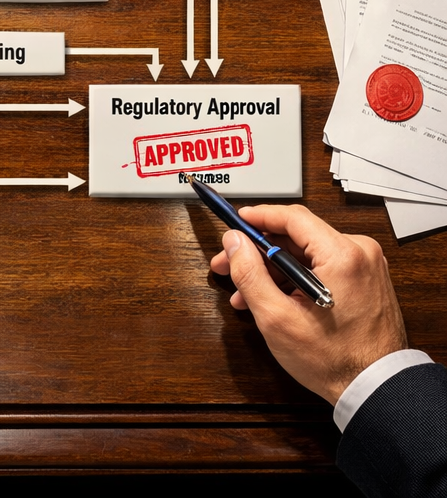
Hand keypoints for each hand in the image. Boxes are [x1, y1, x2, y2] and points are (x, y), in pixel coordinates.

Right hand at [210, 204, 407, 404]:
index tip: (234, 222)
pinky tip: (274, 297)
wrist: (377, 391)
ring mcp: (366, 267)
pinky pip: (322, 267)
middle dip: (259, 250)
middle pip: (297, 236)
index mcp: (342, 255)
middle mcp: (359, 253)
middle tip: (229, 263)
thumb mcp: (277, 318)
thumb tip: (234, 242)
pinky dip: (296, 278)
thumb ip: (250, 274)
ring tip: (247, 291)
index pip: (292, 217)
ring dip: (274, 268)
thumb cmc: (334, 360)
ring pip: (307, 253)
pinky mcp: (366, 281)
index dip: (258, 217)